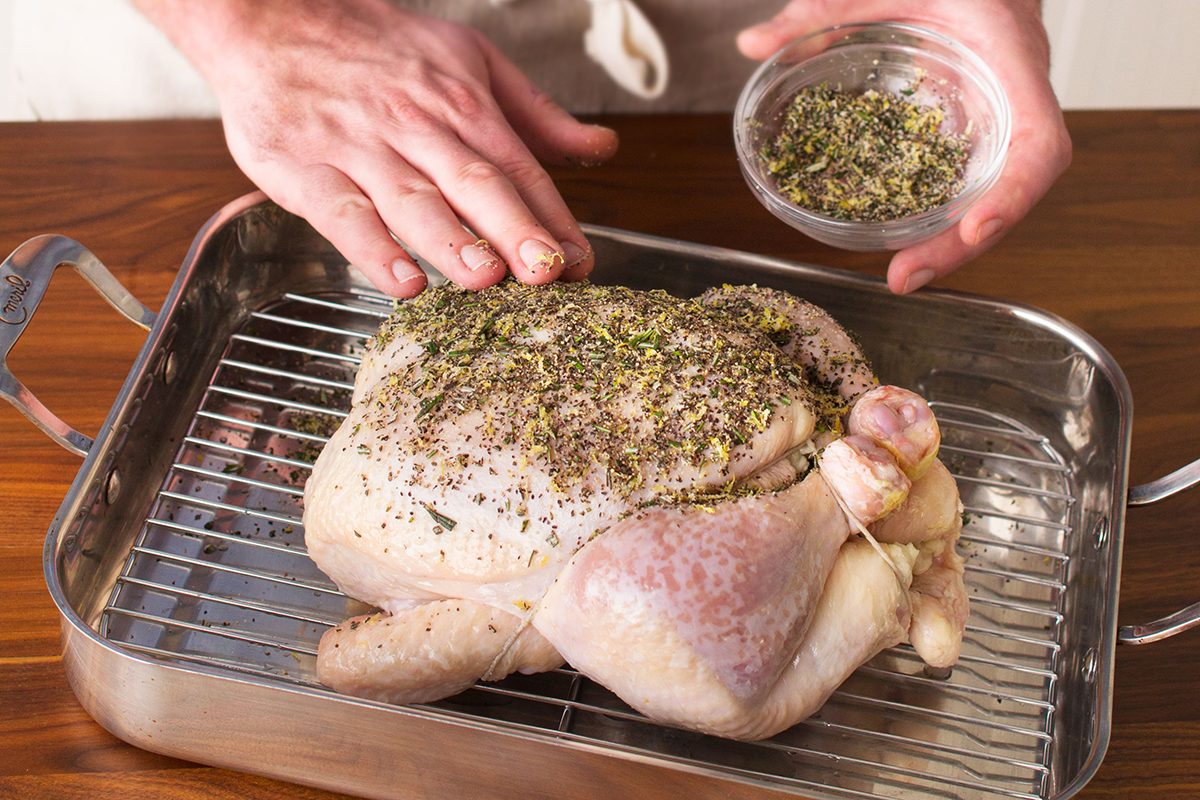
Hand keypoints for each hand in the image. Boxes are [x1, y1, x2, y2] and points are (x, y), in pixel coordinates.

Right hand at [136, 0, 617, 296]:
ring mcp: (358, 149)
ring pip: (412, 200)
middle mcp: (415, 126)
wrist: (272, 18)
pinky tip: (403, 281)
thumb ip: (537, 114)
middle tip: (547, 271)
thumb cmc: (380, 51)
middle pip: (473, 182)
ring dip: (451, 241)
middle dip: (514, 229)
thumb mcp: (471, 61)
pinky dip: (372, 248)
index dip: (552, 217)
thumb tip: (602, 148)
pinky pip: (342, 213)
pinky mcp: (302, 170)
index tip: (581, 262)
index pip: (517, 167)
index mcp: (461, 103)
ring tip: (485, 277)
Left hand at [739, 0, 1071, 293]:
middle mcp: (1015, 97)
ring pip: (994, 192)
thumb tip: (752, 45)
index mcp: (1009, 58)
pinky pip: (973, 178)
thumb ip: (822, 9)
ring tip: (905, 274)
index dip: (1014, 193)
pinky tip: (907, 240)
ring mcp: (1001, 117)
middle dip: (965, 242)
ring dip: (953, 241)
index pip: (1039, 141)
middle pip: (1013, 187)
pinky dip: (945, 214)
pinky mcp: (978, 128)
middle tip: (906, 278)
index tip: (975, 230)